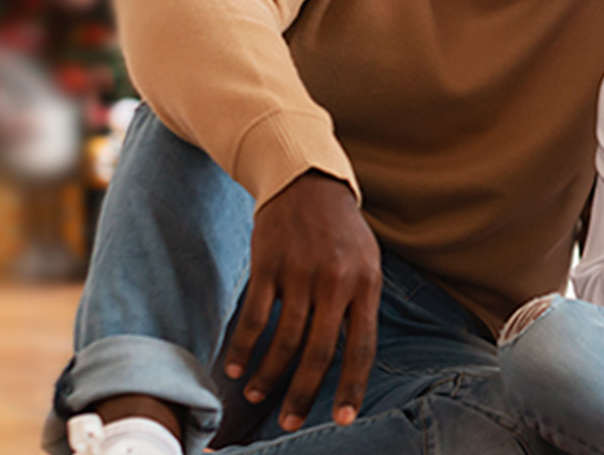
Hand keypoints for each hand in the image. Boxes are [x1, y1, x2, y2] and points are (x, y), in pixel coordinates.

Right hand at [223, 171, 379, 430]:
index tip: (341, 419)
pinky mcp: (269, 265)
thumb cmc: (340, 231)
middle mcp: (336, 283)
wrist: (307, 181)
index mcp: (367, 285)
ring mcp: (301, 274)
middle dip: (303, 394)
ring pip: (284, 340)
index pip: (362, 348)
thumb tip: (349, 359)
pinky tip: (236, 366)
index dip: (351, 387)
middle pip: (319, 352)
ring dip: (268, 374)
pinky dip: (244, 346)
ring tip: (258, 395)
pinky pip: (254, 316)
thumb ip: (359, 307)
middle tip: (289, 422)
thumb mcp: (365, 263)